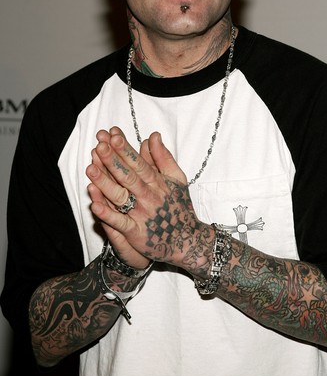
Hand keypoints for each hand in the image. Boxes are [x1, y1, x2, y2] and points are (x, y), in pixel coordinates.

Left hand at [86, 127, 213, 273]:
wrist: (188, 240)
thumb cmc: (180, 206)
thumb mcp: (177, 179)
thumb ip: (163, 157)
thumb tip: (153, 136)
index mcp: (157, 182)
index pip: (138, 162)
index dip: (125, 149)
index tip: (113, 135)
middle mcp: (148, 196)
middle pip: (128, 176)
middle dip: (113, 160)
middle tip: (100, 145)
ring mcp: (141, 214)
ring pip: (120, 196)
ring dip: (105, 183)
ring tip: (90, 169)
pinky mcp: (135, 232)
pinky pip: (119, 222)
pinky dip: (107, 215)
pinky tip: (94, 205)